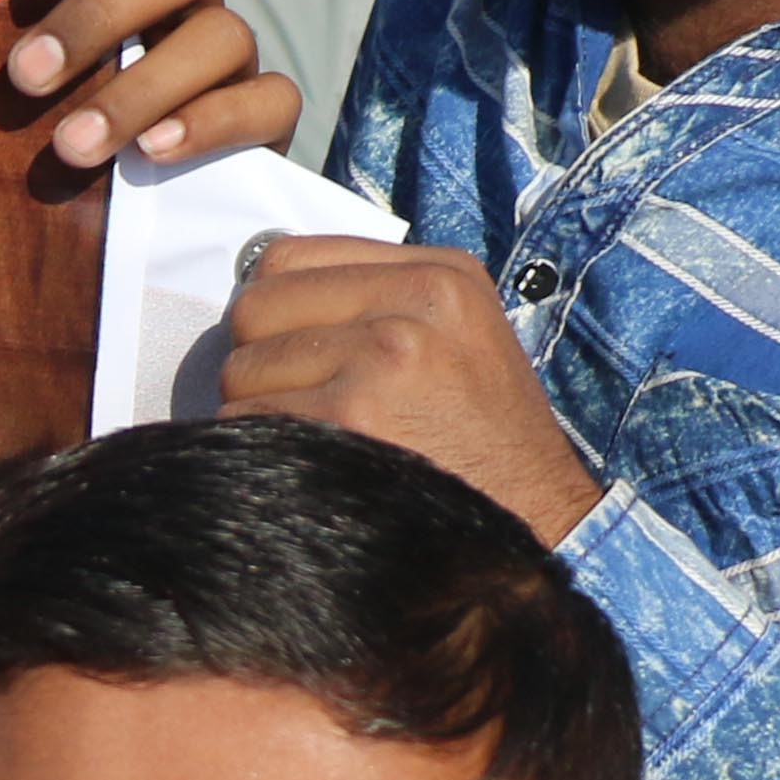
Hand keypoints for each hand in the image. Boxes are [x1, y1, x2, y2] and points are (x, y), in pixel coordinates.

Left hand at [0, 0, 298, 175]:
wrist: (82, 222)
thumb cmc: (24, 116)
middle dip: (100, 19)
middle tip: (28, 78)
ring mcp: (229, 57)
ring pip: (222, 34)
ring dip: (139, 87)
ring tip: (71, 145)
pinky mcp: (263, 118)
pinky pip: (269, 100)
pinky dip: (213, 122)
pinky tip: (153, 152)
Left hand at [219, 234, 597, 537]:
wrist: (538, 522)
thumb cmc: (485, 438)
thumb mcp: (459, 335)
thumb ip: (375, 298)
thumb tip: (260, 291)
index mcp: (437, 274)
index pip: (284, 257)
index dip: (274, 309)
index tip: (293, 346)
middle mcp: (412, 304)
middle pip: (253, 309)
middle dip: (258, 359)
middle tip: (296, 399)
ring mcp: (380, 360)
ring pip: (240, 371)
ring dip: (255, 411)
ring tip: (313, 437)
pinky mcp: (351, 420)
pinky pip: (247, 424)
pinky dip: (257, 451)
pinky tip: (306, 467)